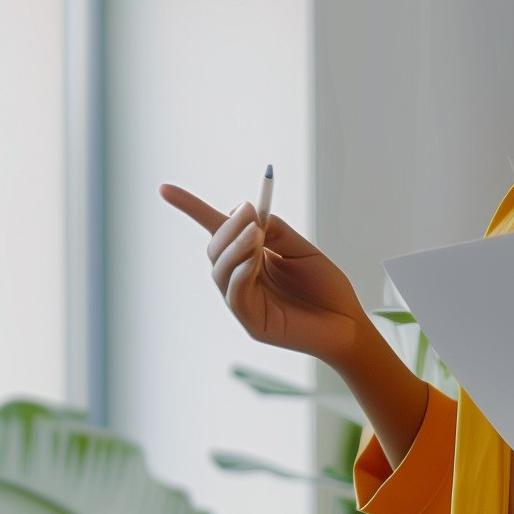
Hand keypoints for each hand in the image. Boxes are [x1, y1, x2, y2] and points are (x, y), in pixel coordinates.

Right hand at [160, 184, 377, 366]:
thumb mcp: (301, 249)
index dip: (191, 209)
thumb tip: (250, 211)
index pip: (216, 232)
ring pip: (221, 270)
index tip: (164, 189)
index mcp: (250, 259)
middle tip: (251, 214)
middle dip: (228, 227)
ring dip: (236, 247)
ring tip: (256, 234)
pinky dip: (241, 272)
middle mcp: (241, 279)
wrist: (349, 324)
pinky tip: (255, 260)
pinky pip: (236, 295)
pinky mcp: (252, 322)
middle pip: (215, 249)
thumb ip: (275, 230)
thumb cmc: (327, 289)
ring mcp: (243, 302)